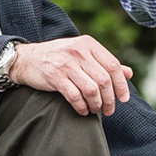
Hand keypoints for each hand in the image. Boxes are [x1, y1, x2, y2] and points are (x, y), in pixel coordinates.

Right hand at [10, 36, 131, 116]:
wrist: (26, 59)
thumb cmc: (58, 58)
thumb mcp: (82, 54)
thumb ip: (105, 63)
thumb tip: (129, 73)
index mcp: (88, 44)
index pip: (113, 66)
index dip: (121, 85)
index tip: (123, 99)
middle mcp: (79, 51)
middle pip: (104, 80)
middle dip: (110, 99)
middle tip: (109, 110)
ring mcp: (66, 64)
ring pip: (91, 90)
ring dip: (96, 105)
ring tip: (95, 110)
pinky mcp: (55, 77)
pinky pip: (75, 96)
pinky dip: (82, 107)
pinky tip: (83, 111)